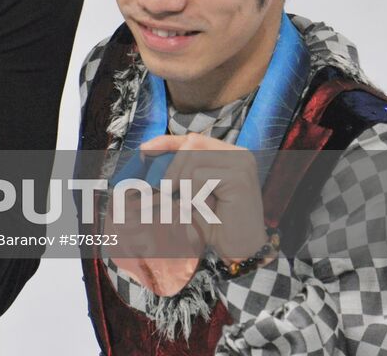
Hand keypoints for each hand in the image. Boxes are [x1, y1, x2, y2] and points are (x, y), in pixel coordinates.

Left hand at [141, 133, 265, 263]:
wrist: (238, 248)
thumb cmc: (214, 221)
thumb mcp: (190, 189)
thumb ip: (177, 169)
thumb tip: (146, 150)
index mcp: (228, 153)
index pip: (193, 139)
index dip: (166, 142)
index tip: (144, 150)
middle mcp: (238, 153)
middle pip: (191, 145)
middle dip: (172, 169)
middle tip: (167, 192)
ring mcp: (242, 164)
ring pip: (193, 159)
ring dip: (183, 185)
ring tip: (189, 204)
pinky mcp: (240, 178)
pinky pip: (200, 176)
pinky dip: (194, 194)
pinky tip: (204, 208)